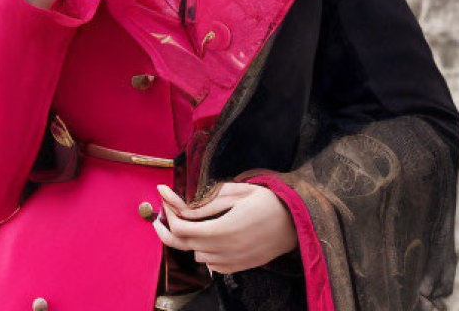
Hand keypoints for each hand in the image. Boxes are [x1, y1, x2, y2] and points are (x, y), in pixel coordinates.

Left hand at [152, 182, 297, 273]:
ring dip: (189, 240)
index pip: (183, 229)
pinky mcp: (239, 267)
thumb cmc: (268, 201)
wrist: (297, 223)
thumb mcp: (237, 192)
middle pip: (184, 245)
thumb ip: (207, 202)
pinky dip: (205, 251)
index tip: (164, 197)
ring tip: (189, 221)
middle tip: (161, 215)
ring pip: (197, 255)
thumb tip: (181, 208)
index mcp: (224, 228)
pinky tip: (209, 235)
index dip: (169, 213)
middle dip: (168, 228)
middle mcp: (226, 249)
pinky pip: (212, 264)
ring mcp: (233, 261)